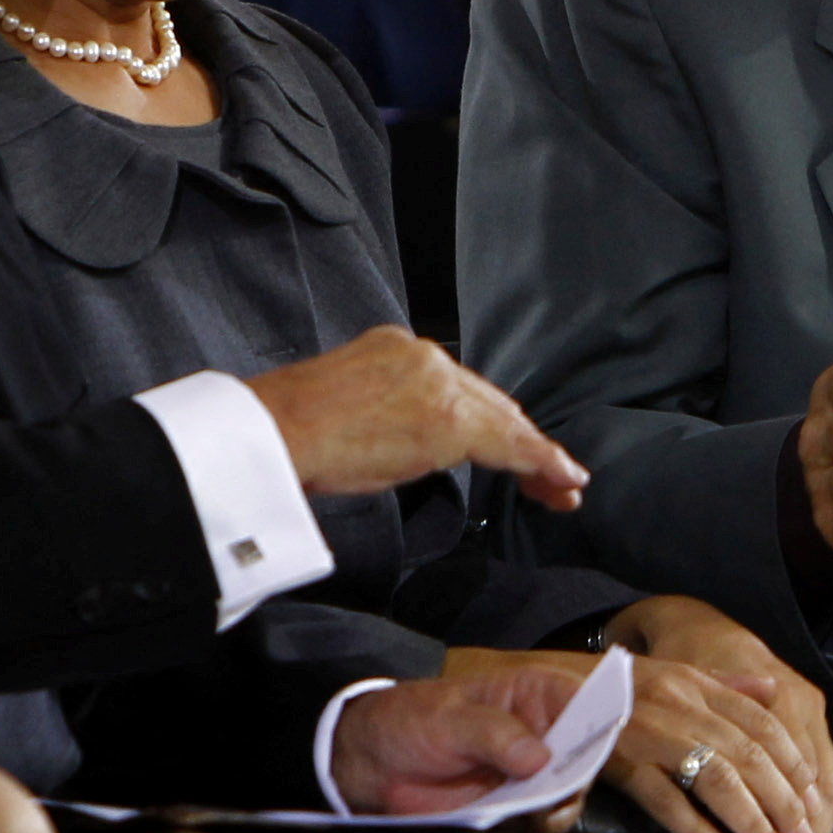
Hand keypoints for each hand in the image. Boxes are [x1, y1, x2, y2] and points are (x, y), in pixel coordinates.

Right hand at [247, 327, 588, 506]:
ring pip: (503, 422)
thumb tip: (405, 441)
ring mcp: (438, 385)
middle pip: (489, 403)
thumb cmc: (287, 433)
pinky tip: (560, 478)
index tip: (509, 446)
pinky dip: (539, 461)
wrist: (269, 433)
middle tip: (550, 471)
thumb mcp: (346, 407)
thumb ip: (387, 412)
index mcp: (396, 349)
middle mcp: (424, 357)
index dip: (491, 421)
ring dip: (537, 455)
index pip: (458, 388)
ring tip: (563, 483)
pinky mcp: (448, 419)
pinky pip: (508, 443)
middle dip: (522, 439)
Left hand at [327, 661, 581, 815]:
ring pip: (569, 794)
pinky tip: (511, 820)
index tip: (590, 746)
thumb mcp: (450, 718)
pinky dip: (533, 828)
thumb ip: (494, 734)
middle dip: (578, 774)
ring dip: (556, 806)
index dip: (600, 721)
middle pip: (586, 755)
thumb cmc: (411, 720)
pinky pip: (541, 822)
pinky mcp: (515, 807)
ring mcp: (532, 774)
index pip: (588, 701)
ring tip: (526, 808)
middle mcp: (544, 733)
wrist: (372, 764)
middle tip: (553, 787)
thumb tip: (538, 758)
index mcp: (536, 695)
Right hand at [605, 593, 832, 832]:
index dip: (794, 765)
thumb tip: (772, 689)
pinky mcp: (619, 758)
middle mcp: (679, 702)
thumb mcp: (671, 671)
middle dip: (783, 800)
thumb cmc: (609, 685)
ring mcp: (650, 729)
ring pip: (717, 776)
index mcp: (695, 682)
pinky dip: (696, 827)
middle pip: (749, 754)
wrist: (539, 685)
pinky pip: (666, 797)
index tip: (813, 800)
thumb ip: (723, 684)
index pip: (763, 723)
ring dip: (750, 818)